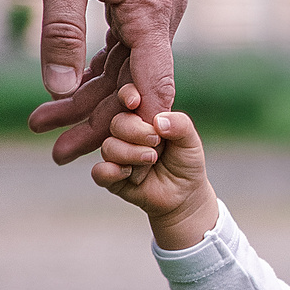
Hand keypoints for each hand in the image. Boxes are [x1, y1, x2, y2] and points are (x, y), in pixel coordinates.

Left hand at [25, 0, 186, 168]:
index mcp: (151, 10)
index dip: (134, 125)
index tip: (112, 158)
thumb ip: (61, 33)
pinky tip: (72, 94)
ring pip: (128, 69)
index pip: (154, 85)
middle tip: (57, 154)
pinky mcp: (144, 3)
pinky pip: (126, 49)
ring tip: (49, 128)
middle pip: (136, 84)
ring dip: (91, 99)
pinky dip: (99, 72)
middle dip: (98, 121)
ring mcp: (157, 9)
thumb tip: (61, 89)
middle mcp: (164, 14)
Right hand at [92, 90, 218, 250]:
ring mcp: (117, 154)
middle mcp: (126, 133)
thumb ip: (181, 125)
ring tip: (151, 160)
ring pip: (108, 147)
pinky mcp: (112, 177)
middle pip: (117, 123)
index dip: (127, 95)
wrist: (185, 194)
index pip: (127, 98)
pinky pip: (99, 172)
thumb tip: (158, 121)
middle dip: (136, 132)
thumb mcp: (190, 140)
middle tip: (155, 142)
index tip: (135, 101)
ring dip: (130, 154)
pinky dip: (111, 172)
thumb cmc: (186, 161)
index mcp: (142, 117)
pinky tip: (128, 173)